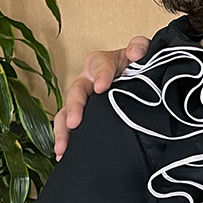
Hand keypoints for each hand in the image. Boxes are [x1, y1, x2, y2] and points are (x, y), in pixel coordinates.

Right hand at [53, 37, 149, 157]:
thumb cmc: (136, 65)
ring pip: (66, 113)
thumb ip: (140, 47)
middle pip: (76, 92)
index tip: (102, 87)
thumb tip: (136, 53)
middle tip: (76, 122)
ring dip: (63, 131)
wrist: (140, 81)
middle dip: (75, 108)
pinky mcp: (83, 118)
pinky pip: (69, 128)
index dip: (100, 75)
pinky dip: (65, 141)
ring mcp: (83, 102)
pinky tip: (62, 156)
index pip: (99, 65)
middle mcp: (86, 82)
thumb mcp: (140, 52)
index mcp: (100, 63)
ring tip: (62, 148)